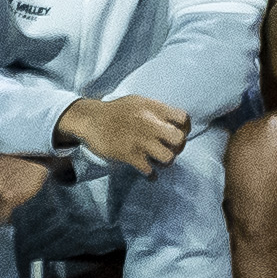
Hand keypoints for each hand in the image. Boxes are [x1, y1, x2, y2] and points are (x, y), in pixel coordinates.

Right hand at [60, 94, 191, 175]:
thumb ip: (157, 110)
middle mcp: (151, 124)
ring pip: (168, 157)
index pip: (184, 118)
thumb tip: (172, 120)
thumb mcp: (139, 102)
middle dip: (178, 147)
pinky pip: (149, 170)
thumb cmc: (116, 110)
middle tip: (171, 149)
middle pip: (180, 139)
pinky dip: (151, 176)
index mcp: (155, 109)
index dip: (185, 128)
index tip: (179, 133)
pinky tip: (149, 175)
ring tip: (159, 162)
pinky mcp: (130, 155)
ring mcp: (141, 141)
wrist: (91, 119)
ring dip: (166, 162)